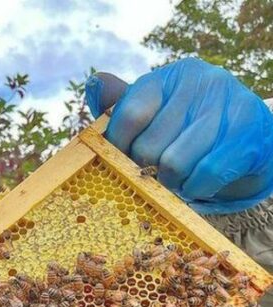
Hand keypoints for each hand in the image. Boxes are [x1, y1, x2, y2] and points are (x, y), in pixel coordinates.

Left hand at [85, 58, 272, 214]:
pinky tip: (196, 184)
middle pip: (148, 146)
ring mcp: (230, 107)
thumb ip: (123, 106)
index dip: (117, 147)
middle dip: (145, 170)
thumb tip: (94, 84)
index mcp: (171, 76)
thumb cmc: (191, 127)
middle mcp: (202, 83)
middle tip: (153, 174)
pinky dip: (195, 189)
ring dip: (171, 183)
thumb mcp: (156, 112)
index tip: (117, 162)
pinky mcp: (249, 137)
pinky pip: (205, 175)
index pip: (129, 114)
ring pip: (174, 164)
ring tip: (175, 180)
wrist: (253, 139)